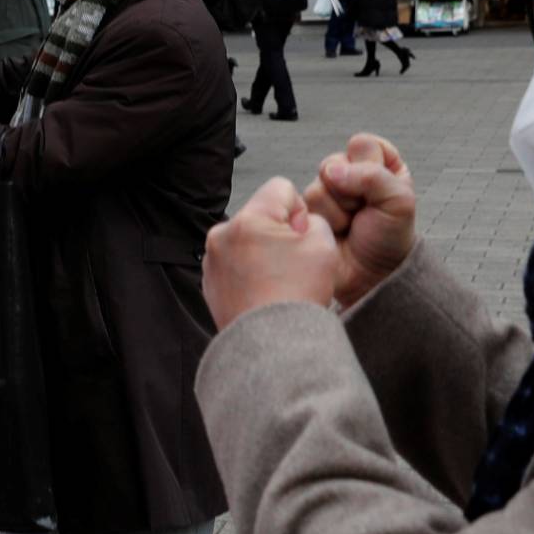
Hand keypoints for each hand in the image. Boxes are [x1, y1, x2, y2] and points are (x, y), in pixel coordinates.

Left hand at [202, 177, 339, 330]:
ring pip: (247, 240)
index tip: (302, 239)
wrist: (272, 346)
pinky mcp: (209, 282)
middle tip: (294, 264)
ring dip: (263, 252)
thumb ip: (313, 220)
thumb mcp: (324, 246)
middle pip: (261, 215)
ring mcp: (212, 260)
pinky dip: (249, 272)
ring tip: (279, 282)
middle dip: (279, 232)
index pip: (281, 188)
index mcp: (249, 219)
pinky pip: (235, 264)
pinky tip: (264, 292)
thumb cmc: (297, 297)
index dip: (300, 210)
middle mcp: (222, 234)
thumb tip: (297, 223)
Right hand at [301, 134, 417, 307]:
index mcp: (380, 165)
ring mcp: (328, 194)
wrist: (369, 277)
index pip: (363, 144)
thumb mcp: (398, 201)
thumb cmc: (390, 239)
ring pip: (317, 185)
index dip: (368, 166)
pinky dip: (321, 221)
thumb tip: (331, 171)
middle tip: (361, 212)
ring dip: (335, 211)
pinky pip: (302, 204)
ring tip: (348, 227)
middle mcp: (352, 175)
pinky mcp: (310, 212)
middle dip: (349, 191)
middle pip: (334, 161)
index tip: (379, 192)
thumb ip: (372, 176)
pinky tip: (332, 233)